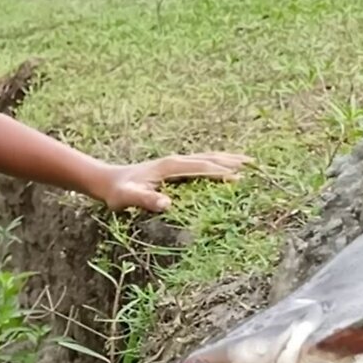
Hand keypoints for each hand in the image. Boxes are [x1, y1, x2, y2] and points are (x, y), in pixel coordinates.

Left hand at [101, 151, 252, 212]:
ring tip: (248, 162)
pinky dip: (216, 162)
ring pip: (207, 157)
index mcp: (170, 166)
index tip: (240, 179)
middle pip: (209, 158)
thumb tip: (167, 204)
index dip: (220, 173)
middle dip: (231, 162)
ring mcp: (175, 162)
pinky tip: (222, 167)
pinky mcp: (173, 166)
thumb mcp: (129, 198)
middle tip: (256, 166)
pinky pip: (200, 162)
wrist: (107, 181)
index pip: (201, 168)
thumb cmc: (118, 192)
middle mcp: (175, 160)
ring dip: (227, 159)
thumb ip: (146, 201)